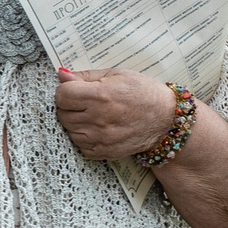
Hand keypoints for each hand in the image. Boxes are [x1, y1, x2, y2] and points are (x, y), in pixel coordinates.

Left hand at [53, 68, 176, 161]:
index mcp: (100, 95)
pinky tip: (97, 128)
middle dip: (70, 106)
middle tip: (85, 102)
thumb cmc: (143, 93)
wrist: (166, 119)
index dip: (66, 91)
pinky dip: (84, 138)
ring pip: (69, 131)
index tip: (75, 90)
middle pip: (62, 114)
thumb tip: (62, 75)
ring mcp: (100, 138)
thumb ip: (86, 76)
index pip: (61, 95)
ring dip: (76, 122)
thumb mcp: (116, 75)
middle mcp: (98, 118)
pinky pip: (79, 146)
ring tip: (93, 115)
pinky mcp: (104, 152)